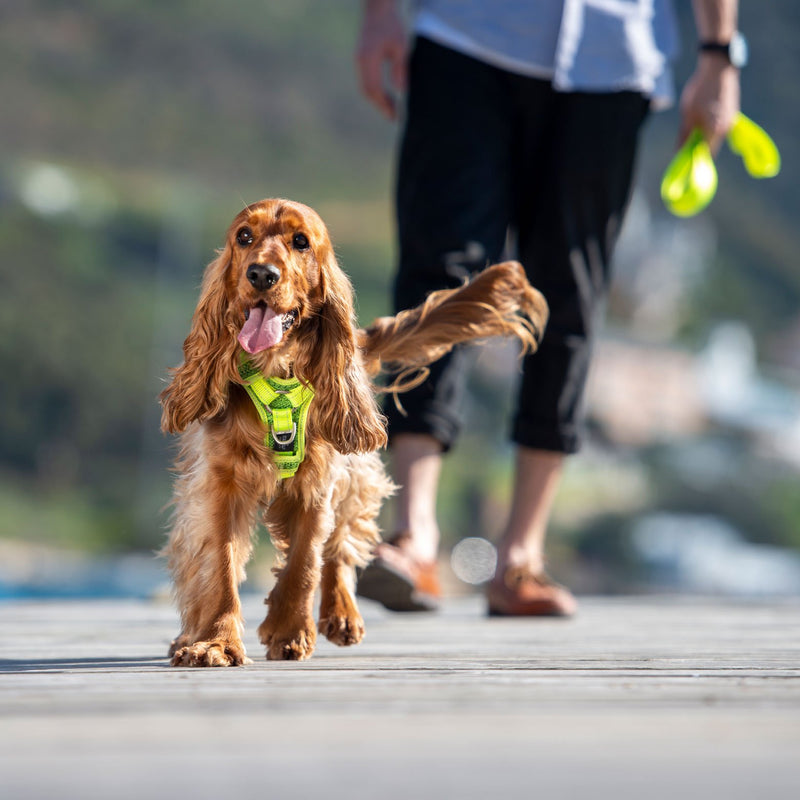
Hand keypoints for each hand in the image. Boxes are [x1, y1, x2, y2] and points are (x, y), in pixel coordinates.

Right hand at [355, 0, 407, 119]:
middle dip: (380, 105)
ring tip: (391, 109)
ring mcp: (359, 60)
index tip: (395, 115)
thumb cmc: (392, 24)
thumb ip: (399, 69)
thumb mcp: (401, 46)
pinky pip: (366, 80)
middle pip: (368, 91)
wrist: (378, 7)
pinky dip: (375, 90)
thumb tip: (400, 91)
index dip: (385, 104)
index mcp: (369, 59)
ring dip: (377, 99)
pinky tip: (385, 95)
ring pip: (365, 87)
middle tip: (393, 117)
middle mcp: (360, 62)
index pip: (375, 89)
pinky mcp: (361, 58)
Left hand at [678, 54, 740, 153]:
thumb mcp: (688, 114)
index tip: (683, 160)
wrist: (719, 65)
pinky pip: (717, 125)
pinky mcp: (731, 111)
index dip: (694, 159)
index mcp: (716, 131)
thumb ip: (684, 135)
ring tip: (689, 127)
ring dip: (701, 135)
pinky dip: (707, 127)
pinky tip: (698, 118)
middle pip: (710, 145)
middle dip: (697, 147)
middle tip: (683, 144)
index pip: (705, 154)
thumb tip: (679, 152)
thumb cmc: (701, 90)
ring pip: (714, 135)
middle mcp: (727, 128)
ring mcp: (730, 119)